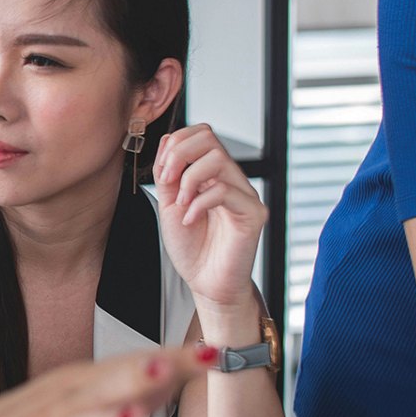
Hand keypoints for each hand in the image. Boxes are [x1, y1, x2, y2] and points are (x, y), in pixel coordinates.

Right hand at [0, 346, 213, 416]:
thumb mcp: (71, 396)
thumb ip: (125, 387)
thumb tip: (177, 370)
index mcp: (76, 385)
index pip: (130, 365)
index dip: (173, 359)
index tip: (213, 352)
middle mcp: (62, 408)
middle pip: (104, 387)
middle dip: (135, 375)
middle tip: (169, 364)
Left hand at [152, 124, 266, 309]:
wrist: (206, 283)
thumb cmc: (191, 247)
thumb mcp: (169, 204)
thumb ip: (169, 174)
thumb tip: (168, 141)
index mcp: (212, 174)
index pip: (200, 134)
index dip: (176, 144)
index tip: (162, 172)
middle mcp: (231, 178)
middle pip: (210, 137)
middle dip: (179, 154)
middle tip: (168, 181)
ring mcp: (245, 194)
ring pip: (218, 159)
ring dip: (189, 179)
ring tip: (180, 204)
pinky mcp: (254, 214)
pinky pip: (225, 191)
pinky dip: (199, 203)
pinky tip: (189, 220)